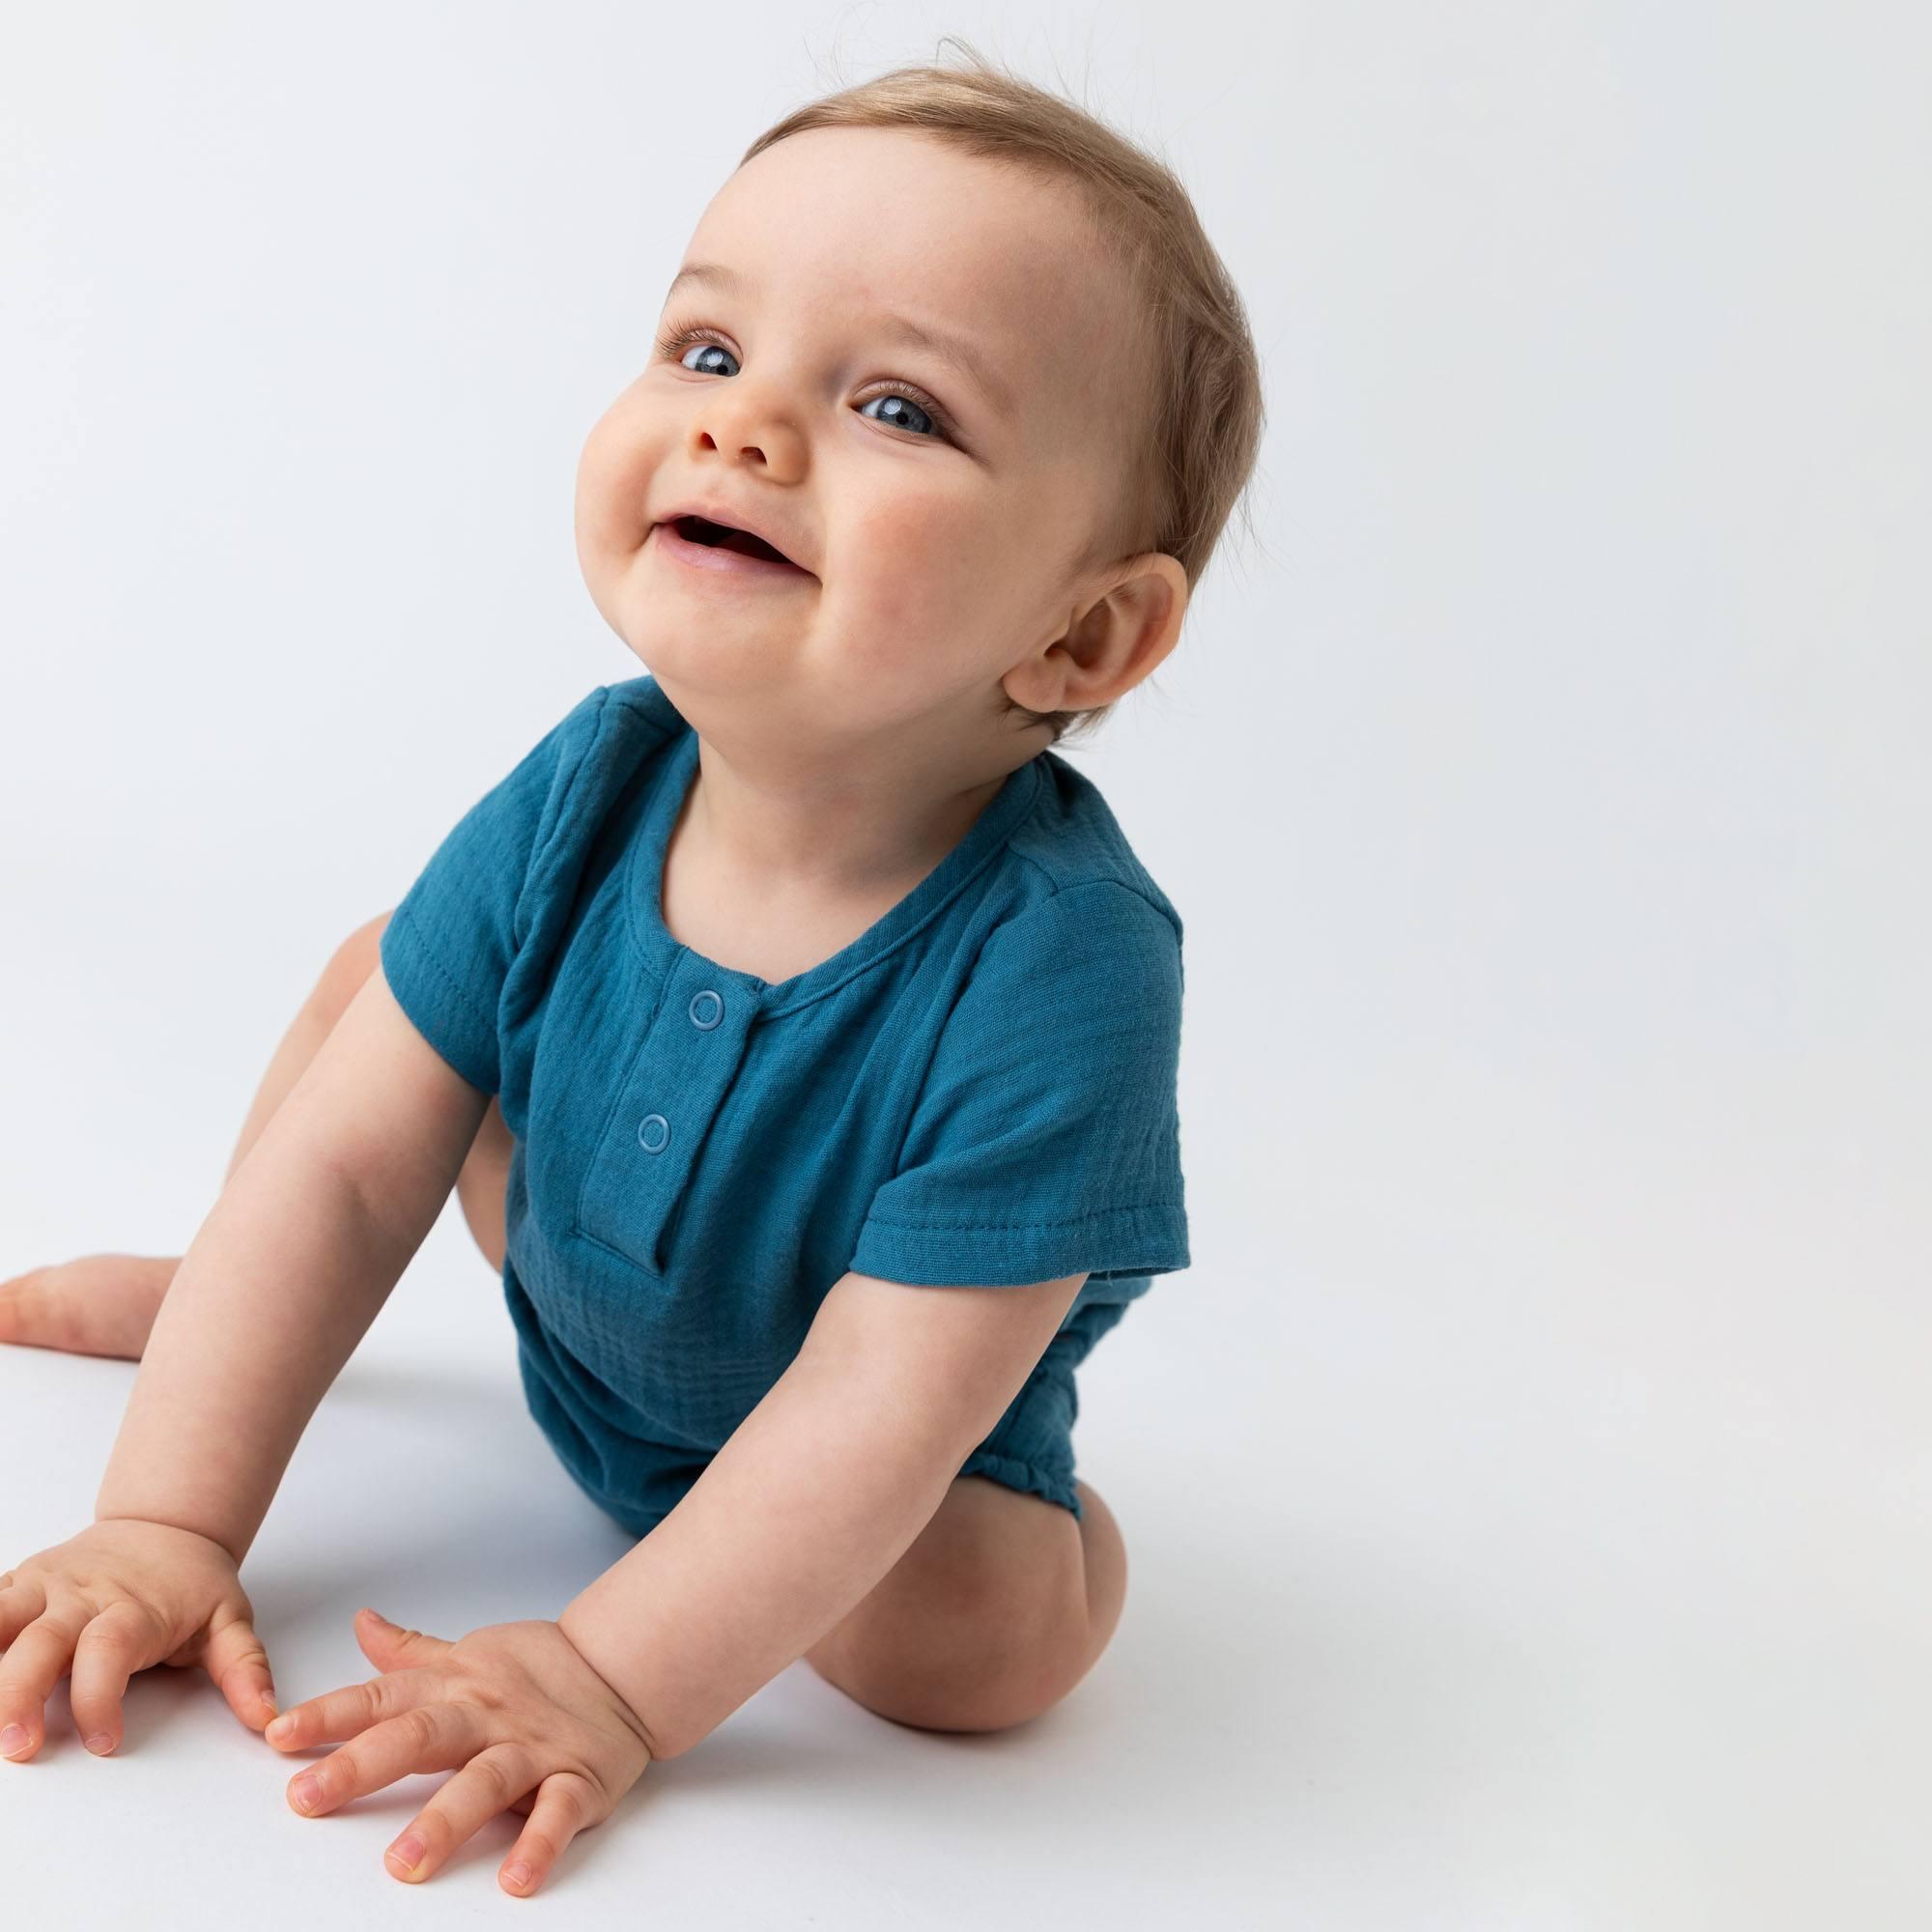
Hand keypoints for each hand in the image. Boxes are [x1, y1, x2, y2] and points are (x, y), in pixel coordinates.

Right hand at [0, 1518, 277, 1759]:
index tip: (105, 1742)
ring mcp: (44, 1588)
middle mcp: (81, 1597)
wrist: (166, 1524)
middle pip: (41, 1642)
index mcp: (133, 1609)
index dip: (102, 1697)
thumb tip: (266, 1718)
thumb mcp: (229, 1620)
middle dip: (20, 1695)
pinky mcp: (19, 1585)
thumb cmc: (192, 1583)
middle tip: (17, 1746)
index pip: (110, 1651)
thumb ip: (244, 1669)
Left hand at [263, 1606, 653, 1894]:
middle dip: (361, 1765)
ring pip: (484, 1781)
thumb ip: (411, 1652)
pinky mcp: (577, 1780)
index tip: (277, 1736)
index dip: (329, 1715)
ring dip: (444, 1821)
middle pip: (420, 1737)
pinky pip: (557, 1814)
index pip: (381, 1699)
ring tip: (403, 1864)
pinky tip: (515, 1879)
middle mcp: (486, 1716)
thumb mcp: (470, 1654)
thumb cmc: (539, 1671)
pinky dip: (538, 1844)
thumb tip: (361, 1624)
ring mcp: (532, 1749)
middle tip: (307, 1797)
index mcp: (455, 1688)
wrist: (624, 1668)